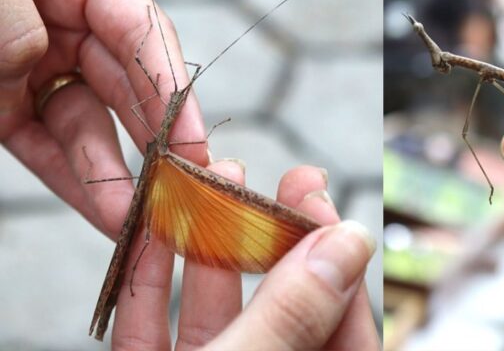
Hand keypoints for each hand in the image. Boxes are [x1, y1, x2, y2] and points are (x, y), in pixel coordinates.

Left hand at [0, 0, 207, 237]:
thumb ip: (6, 5)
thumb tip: (35, 58)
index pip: (137, 29)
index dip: (171, 88)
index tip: (191, 144)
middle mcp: (58, 15)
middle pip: (124, 84)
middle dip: (155, 142)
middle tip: (183, 195)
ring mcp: (29, 61)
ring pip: (87, 124)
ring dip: (116, 177)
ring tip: (141, 224)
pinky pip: (43, 145)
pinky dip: (74, 180)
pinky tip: (105, 211)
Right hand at [111, 163, 378, 349]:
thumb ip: (291, 315)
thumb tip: (348, 243)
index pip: (343, 327)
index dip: (334, 261)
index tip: (317, 199)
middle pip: (279, 306)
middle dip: (274, 235)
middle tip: (285, 177)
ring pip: (213, 312)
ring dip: (210, 244)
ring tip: (217, 178)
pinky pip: (149, 331)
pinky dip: (150, 282)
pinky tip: (152, 230)